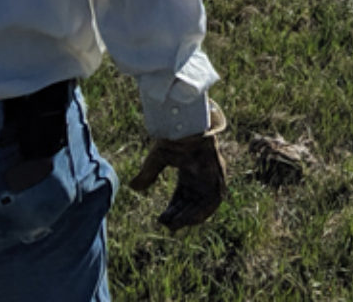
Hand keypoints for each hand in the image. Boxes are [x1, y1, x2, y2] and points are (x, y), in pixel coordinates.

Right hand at [128, 103, 227, 230]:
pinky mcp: (219, 176)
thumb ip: (148, 174)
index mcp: (189, 171)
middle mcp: (201, 176)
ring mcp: (211, 177)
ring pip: (203, 204)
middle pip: (192, 203)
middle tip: (168, 225)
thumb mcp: (157, 159)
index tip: (162, 219)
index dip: (173, 209)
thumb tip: (133, 187)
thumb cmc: (174, 139)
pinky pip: (215, 200)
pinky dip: (204, 211)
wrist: (188, 127)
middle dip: (180, 215)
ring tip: (177, 225)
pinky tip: (191, 219)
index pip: (182, 197)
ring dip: (191, 216)